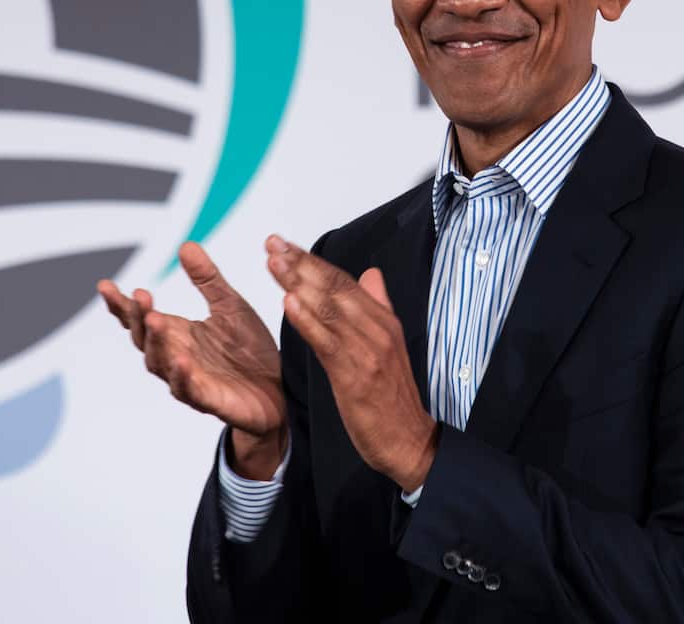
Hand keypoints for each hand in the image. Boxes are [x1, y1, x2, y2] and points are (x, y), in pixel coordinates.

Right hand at [99, 242, 286, 478]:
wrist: (281, 387)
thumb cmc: (250, 349)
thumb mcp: (230, 305)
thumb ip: (207, 279)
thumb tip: (185, 245)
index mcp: (178, 333)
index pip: (141, 318)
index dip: (121, 304)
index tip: (105, 285)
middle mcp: (176, 356)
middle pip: (144, 339)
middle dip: (139, 318)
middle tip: (141, 296)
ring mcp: (189, 380)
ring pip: (160, 364)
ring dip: (156, 343)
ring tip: (156, 320)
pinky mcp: (210, 400)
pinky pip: (190, 390)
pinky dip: (182, 377)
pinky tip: (181, 360)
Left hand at [264, 235, 437, 491]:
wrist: (410, 440)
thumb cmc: (393, 395)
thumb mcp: (390, 344)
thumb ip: (378, 306)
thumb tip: (371, 274)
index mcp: (382, 320)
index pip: (343, 281)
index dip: (313, 261)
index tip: (286, 245)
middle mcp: (376, 330)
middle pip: (335, 288)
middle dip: (301, 264)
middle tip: (273, 243)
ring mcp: (367, 352)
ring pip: (330, 309)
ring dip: (299, 283)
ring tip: (275, 263)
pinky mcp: (355, 376)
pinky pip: (329, 343)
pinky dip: (309, 321)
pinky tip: (290, 304)